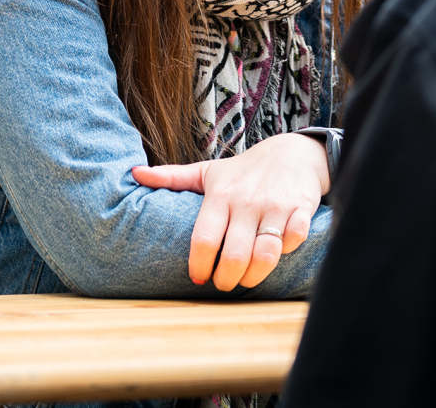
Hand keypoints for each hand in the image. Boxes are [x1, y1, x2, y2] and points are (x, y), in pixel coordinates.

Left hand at [132, 132, 328, 290]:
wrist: (292, 152)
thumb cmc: (244, 170)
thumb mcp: (207, 171)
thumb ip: (172, 177)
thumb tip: (134, 173)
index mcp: (221, 194)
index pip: (204, 237)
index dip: (199, 265)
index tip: (197, 276)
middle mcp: (246, 201)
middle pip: (234, 255)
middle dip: (226, 280)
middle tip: (222, 283)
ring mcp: (275, 206)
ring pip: (265, 255)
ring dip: (254, 277)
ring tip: (245, 279)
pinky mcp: (301, 209)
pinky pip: (294, 240)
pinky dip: (286, 253)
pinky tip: (277, 254)